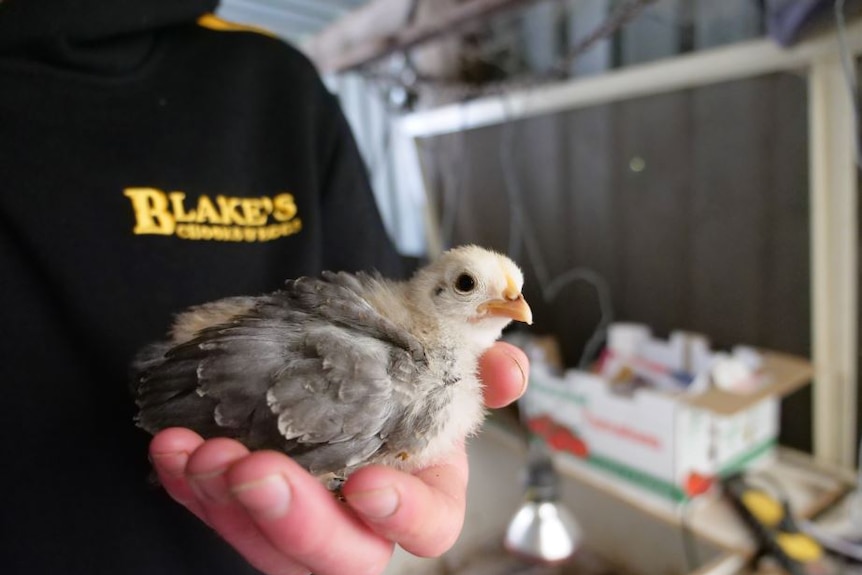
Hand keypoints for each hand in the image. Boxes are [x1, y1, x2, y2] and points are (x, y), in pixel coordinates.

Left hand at [148, 341, 528, 574]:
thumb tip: (509, 365)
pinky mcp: (251, 508)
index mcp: (424, 492)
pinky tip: (171, 447)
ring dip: (226, 500)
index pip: (429, 527)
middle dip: (293, 519)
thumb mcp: (444, 366)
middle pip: (338, 555)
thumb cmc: (400, 378)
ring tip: (196, 450)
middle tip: (252, 469)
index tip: (367, 484)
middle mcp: (363, 521)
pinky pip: (219, 512)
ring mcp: (303, 520)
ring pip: (266, 543)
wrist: (344, 369)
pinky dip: (190, 483)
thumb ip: (482, 369)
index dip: (403, 515)